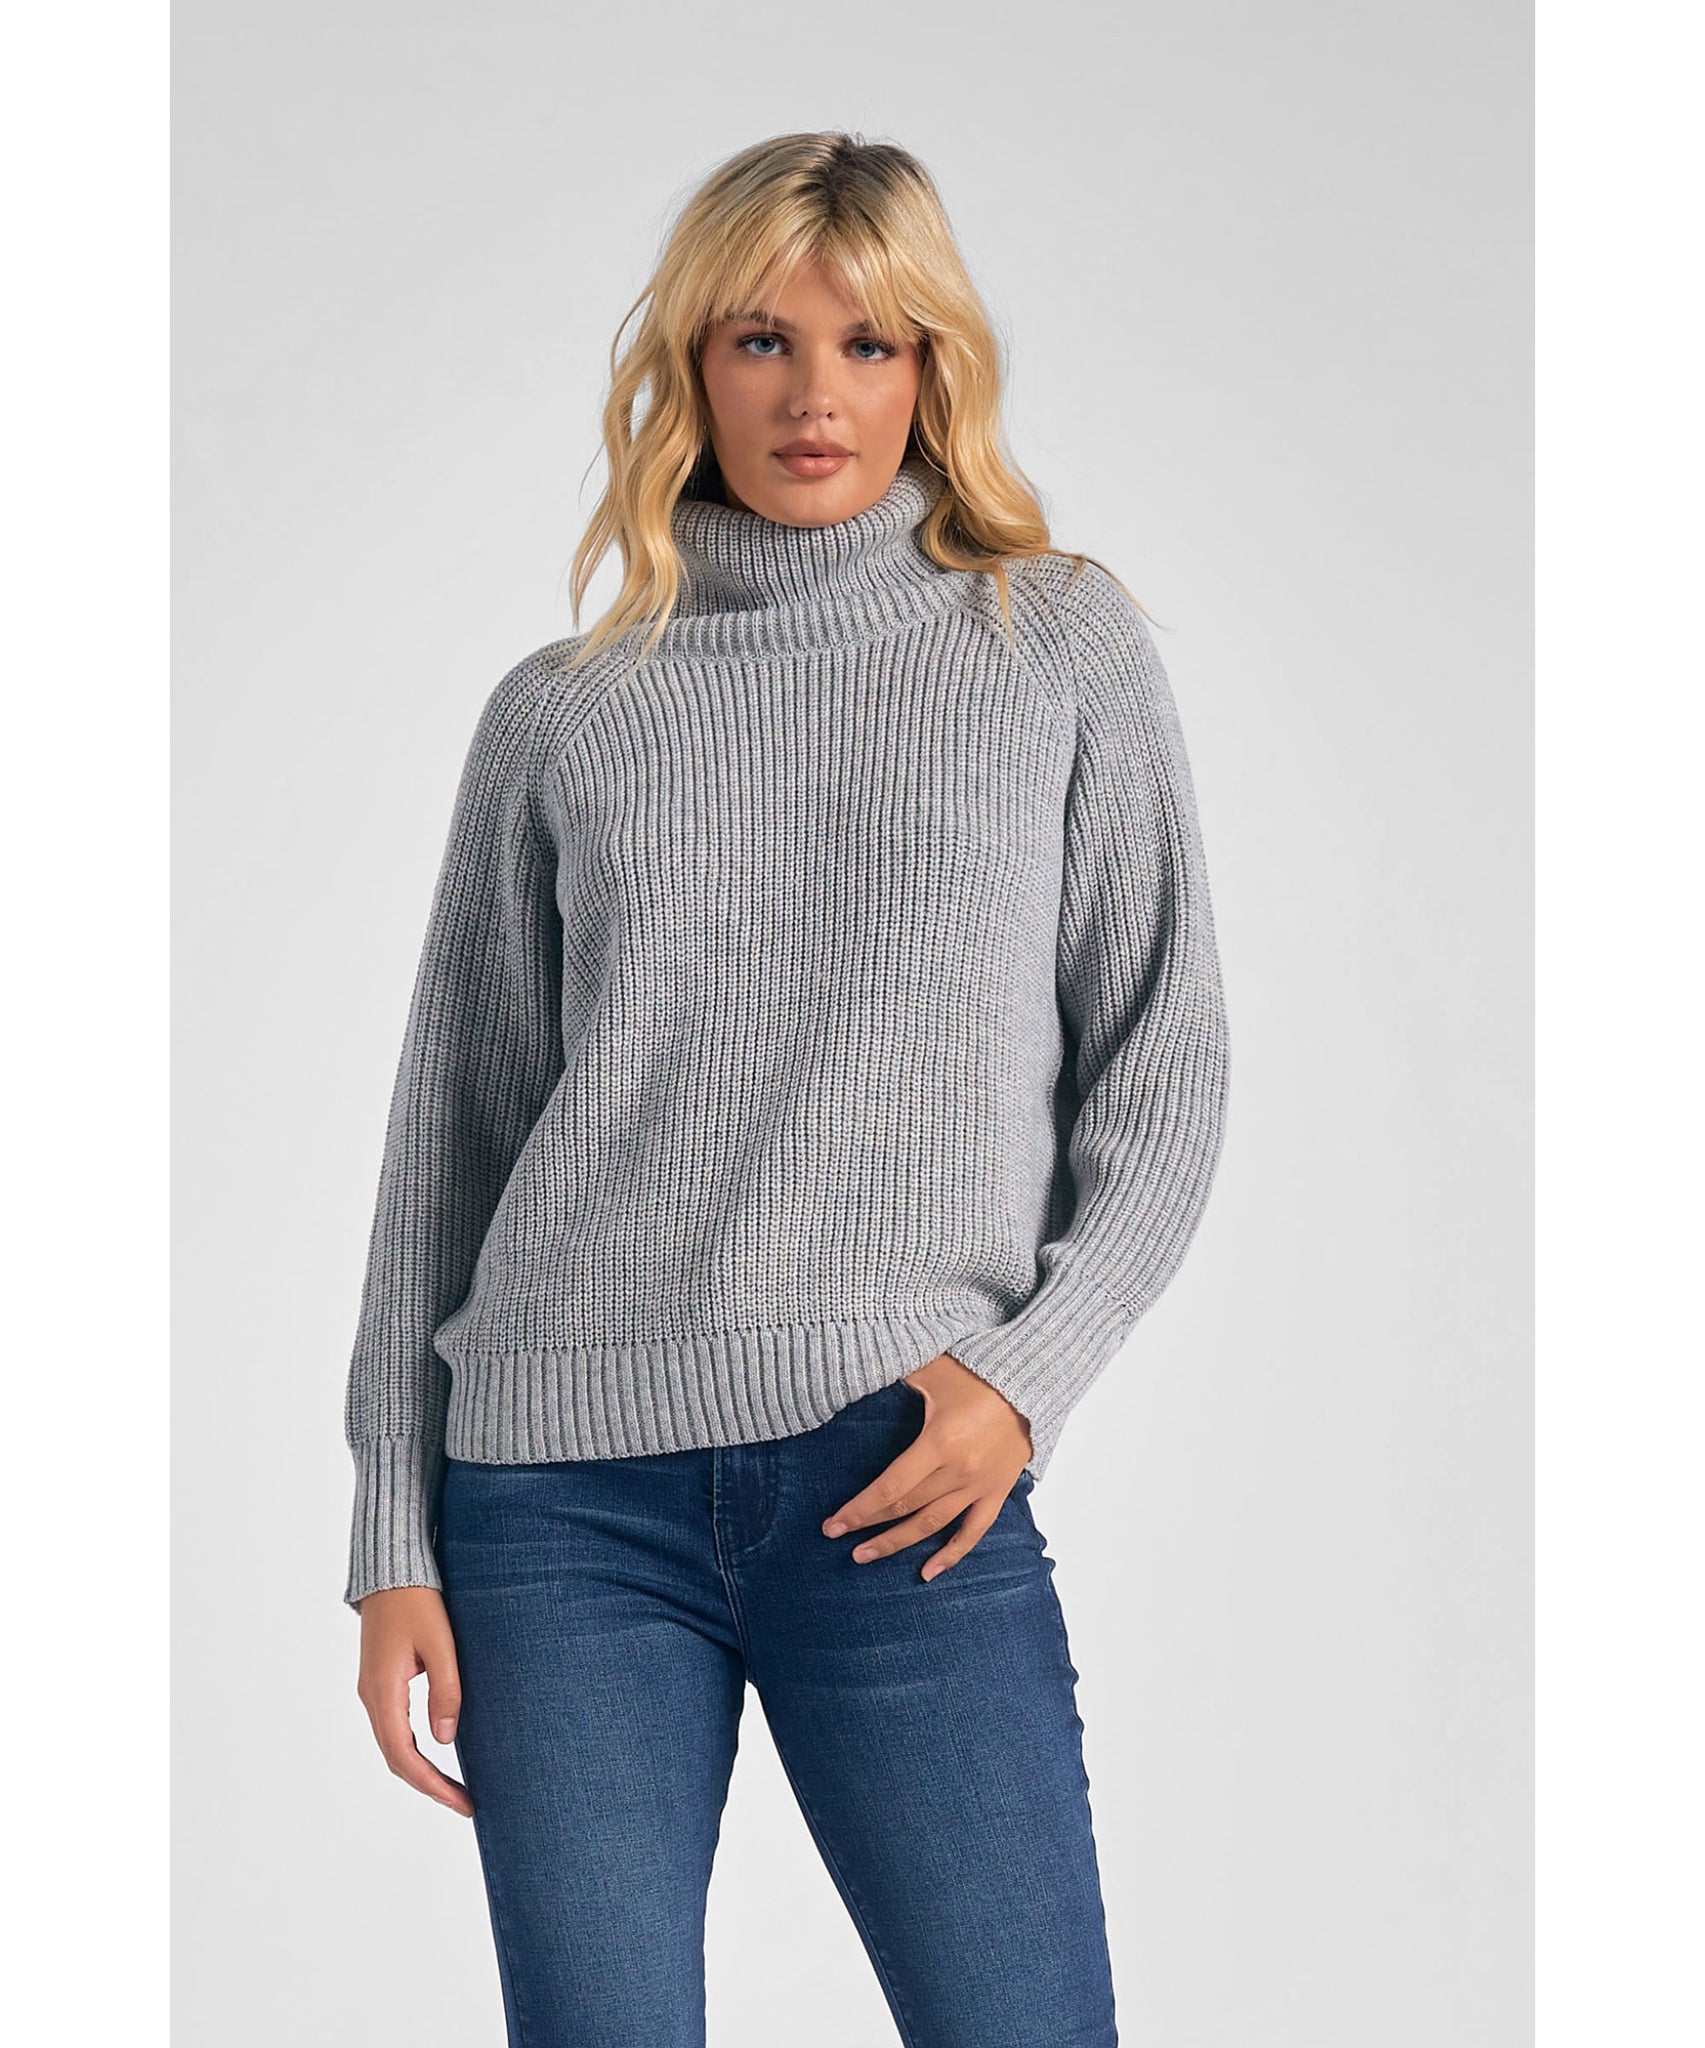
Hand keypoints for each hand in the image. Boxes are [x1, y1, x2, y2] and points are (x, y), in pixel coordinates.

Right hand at [354, 1587, 474, 1816]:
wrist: (391, 1572)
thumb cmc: (418, 1602)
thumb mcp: (441, 1644)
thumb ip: (445, 1691)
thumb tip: (445, 1740)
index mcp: (383, 1691)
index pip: (403, 1756)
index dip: (432, 1785)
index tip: (462, 1803)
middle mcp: (371, 1697)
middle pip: (396, 1758)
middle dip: (429, 1785)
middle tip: (465, 1803)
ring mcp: (373, 1691)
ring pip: (393, 1745)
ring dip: (421, 1771)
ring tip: (455, 1788)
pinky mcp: (381, 1683)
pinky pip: (394, 1728)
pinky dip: (413, 1750)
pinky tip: (436, 1756)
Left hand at [820, 1352, 1033, 1581]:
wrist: (1032, 1380)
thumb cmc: (979, 1371)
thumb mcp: (932, 1368)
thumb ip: (896, 1373)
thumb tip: (861, 1370)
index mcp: (940, 1442)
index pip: (890, 1487)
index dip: (859, 1509)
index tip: (833, 1524)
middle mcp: (959, 1470)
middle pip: (906, 1508)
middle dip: (869, 1526)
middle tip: (839, 1540)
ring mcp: (980, 1485)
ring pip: (933, 1525)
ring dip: (898, 1543)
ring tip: (866, 1556)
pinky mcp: (997, 1490)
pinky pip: (974, 1530)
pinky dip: (953, 1554)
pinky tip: (929, 1572)